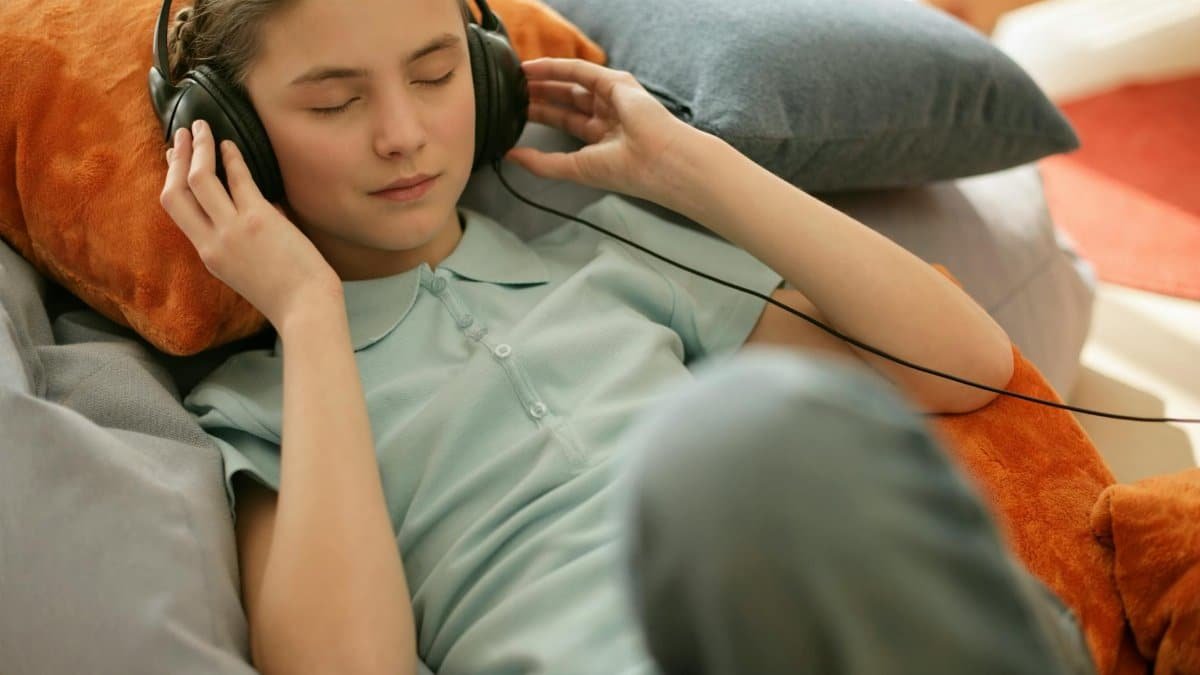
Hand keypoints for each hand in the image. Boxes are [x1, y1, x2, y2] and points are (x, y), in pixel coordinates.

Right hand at [160, 120, 339, 328]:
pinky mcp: (260, 219)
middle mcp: (213, 240)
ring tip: (201, 127)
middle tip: (180, 133)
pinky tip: (231, 145)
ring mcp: (234, 229)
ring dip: (199, 147)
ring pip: (201, 178)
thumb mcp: (243, 271)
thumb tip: (238, 208)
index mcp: (208, 254)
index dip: (169, 178)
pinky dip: (232, 158)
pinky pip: (239, 179)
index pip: (175, 209)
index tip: (171, 157)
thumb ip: (232, 242)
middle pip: (176, 190)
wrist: (306, 308)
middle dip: (175, 157)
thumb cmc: (284, 293)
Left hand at [504, 58, 702, 205]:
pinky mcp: (617, 82)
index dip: (541, 115)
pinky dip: (555, 67)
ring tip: (517, 77)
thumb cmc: (626, 170)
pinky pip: (580, 70)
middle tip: (511, 92)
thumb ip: (541, 163)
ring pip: (571, 83)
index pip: (565, 121)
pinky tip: (533, 68)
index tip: (515, 112)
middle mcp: (608, 115)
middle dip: (539, 95)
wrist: (659, 161)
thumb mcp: (575, 169)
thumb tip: (510, 156)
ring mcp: (614, 97)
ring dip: (543, 79)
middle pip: (566, 100)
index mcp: (602, 139)